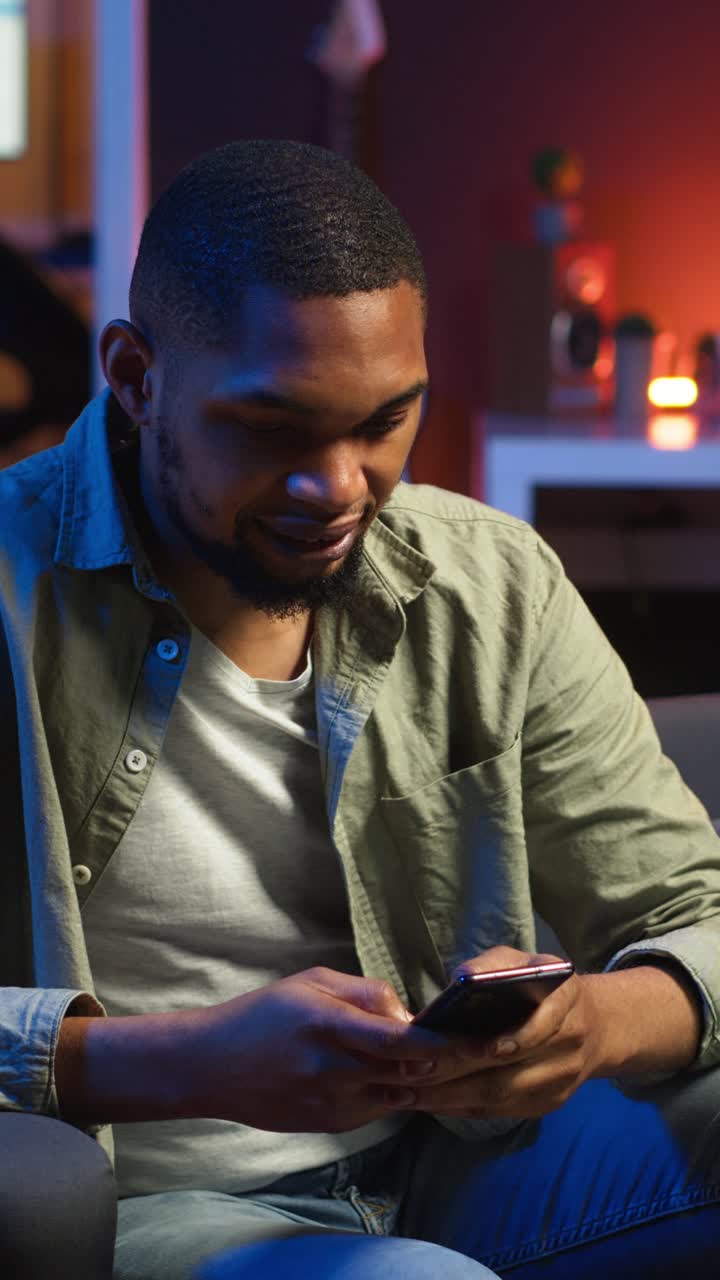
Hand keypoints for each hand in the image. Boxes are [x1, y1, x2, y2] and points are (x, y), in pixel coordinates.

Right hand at [191, 966, 470, 1132]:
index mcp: (327, 1024)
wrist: (212, 1066)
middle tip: (481, 1045)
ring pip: (398, 1093)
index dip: (443, 1043)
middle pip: (408, 1071)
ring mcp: (330, 1102)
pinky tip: (398, 1074)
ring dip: (421, 1078)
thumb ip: (364, 992)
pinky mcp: (329, 1125)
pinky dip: (393, 1091)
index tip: (478, 1036)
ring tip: (445, 1058)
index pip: (400, 1041)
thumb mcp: (311, 982)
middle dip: (446, 1061)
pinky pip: (378, 1109)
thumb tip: (408, 1011)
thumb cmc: (263, 1014)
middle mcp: (332, 1068)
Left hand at [389, 946, 604, 1120]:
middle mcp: (569, 1045)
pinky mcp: (547, 1105)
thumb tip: (458, 983)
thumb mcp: (520, 961)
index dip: (494, 1042)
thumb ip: (491, 966)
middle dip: (452, 1075)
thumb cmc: (541, 985)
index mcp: (565, 1000)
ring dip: (449, 1099)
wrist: (596, 1025)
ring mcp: (560, 1082)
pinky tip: (428, 1103)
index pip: (533, 1027)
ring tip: (404, 1094)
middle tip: (405, 1074)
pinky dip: (462, 1108)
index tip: (452, 1046)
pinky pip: (500, 1112)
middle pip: (506, 1071)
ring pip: (499, 1098)